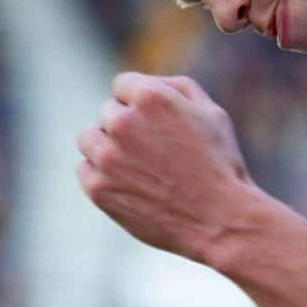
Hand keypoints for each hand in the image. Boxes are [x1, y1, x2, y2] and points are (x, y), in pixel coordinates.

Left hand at [76, 74, 265, 265]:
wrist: (222, 222)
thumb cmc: (222, 167)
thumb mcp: (213, 114)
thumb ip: (176, 88)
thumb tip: (145, 83)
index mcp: (151, 97)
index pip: (122, 85)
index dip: (142, 105)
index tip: (159, 127)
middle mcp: (123, 122)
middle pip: (107, 113)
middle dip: (128, 129)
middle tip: (158, 155)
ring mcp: (107, 156)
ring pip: (89, 139)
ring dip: (108, 149)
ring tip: (141, 170)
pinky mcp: (98, 187)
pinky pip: (84, 169)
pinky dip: (101, 176)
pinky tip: (131, 186)